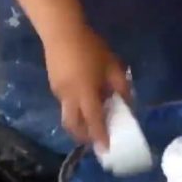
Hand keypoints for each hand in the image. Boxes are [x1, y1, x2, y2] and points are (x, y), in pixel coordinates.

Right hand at [43, 25, 128, 148]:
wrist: (61, 32)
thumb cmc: (90, 47)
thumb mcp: (112, 65)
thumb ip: (121, 86)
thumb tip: (127, 103)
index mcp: (85, 93)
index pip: (94, 121)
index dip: (100, 136)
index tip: (105, 150)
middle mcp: (69, 98)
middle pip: (73, 126)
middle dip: (84, 137)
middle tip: (95, 140)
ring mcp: (58, 93)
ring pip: (67, 116)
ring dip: (79, 123)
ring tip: (92, 121)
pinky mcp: (53, 86)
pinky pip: (65, 104)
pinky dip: (75, 110)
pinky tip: (84, 100)